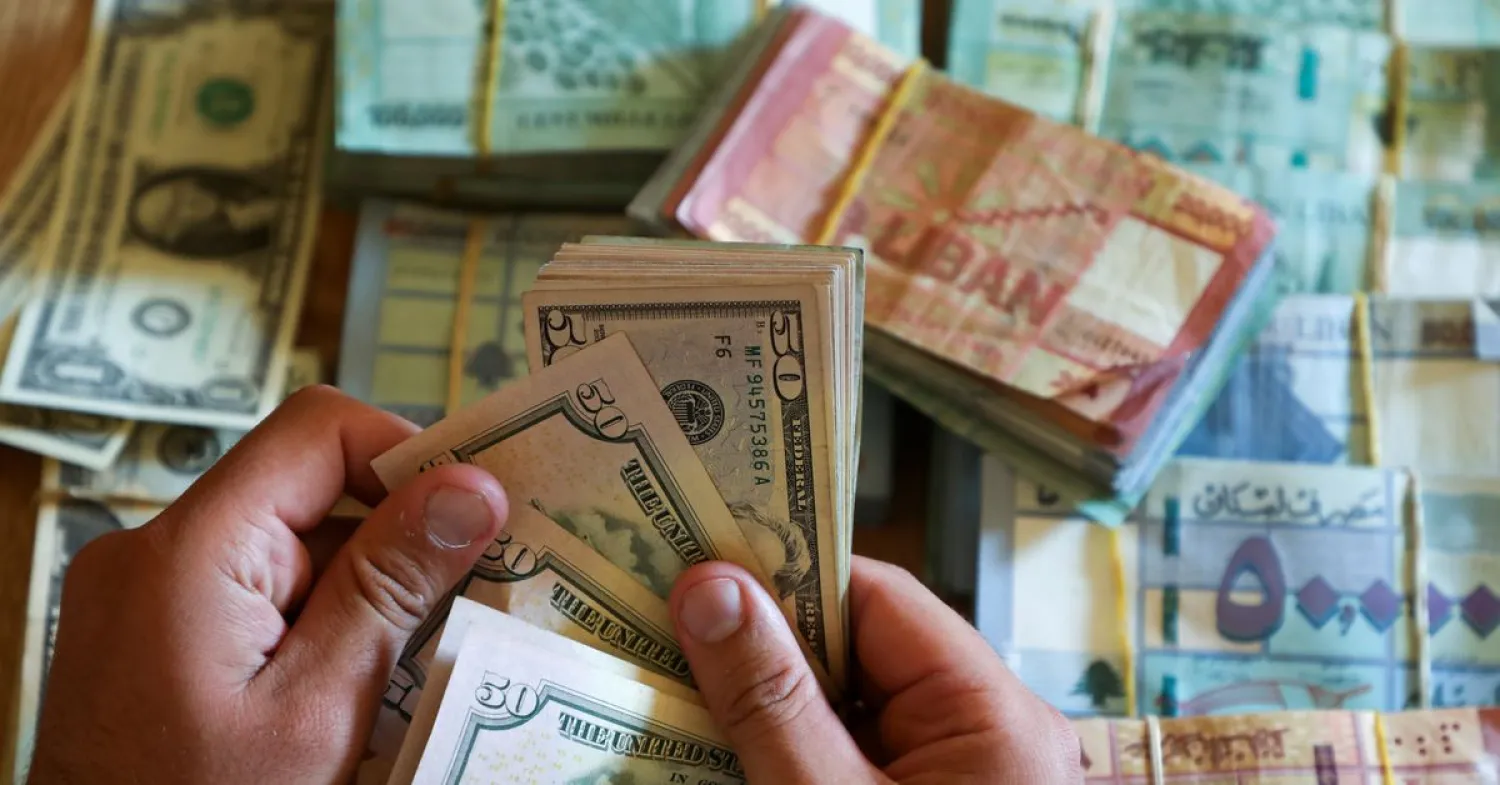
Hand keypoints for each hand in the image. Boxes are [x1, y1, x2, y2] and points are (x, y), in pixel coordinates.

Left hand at [27, 387, 509, 783]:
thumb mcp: (317, 711)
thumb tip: (470, 489)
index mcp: (188, 553)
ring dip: (367, 592)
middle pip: (308, 491)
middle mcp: (154, 553)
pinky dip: (322, 624)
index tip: (480, 514)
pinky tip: (363, 685)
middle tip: (478, 596)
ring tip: (419, 661)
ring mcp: (148, 596)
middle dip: (399, 539)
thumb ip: (389, 589)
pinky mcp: (156, 635)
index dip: (409, 455)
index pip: (318, 432)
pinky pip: (259, 594)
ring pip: (292, 548)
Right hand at [669, 557, 1081, 783]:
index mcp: (994, 711)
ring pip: (850, 706)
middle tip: (665, 623)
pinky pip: (857, 753)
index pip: (879, 597)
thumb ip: (772, 701)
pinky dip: (795, 747)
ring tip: (676, 682)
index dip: (785, 574)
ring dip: (769, 700)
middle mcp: (990, 731)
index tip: (695, 563)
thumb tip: (709, 586)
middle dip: (764, 641)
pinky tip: (725, 742)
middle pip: (860, 650)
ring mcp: (964, 774)